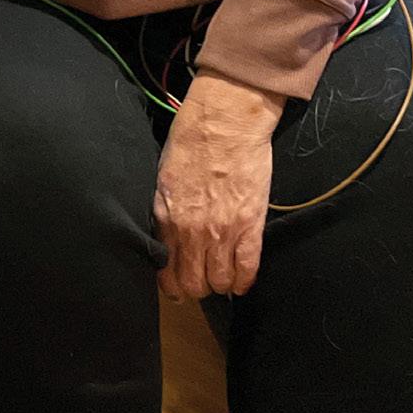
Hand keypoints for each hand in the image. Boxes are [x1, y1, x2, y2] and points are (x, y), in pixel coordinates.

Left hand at [153, 71, 285, 299]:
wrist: (224, 122)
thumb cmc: (191, 142)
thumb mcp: (162, 179)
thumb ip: (163, 212)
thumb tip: (164, 237)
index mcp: (167, 219)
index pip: (165, 271)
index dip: (172, 285)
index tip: (176, 287)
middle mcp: (192, 231)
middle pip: (193, 284)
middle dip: (196, 290)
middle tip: (201, 284)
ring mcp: (222, 231)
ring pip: (220, 281)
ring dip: (220, 286)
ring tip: (222, 280)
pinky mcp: (250, 225)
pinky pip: (247, 267)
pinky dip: (244, 281)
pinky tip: (241, 282)